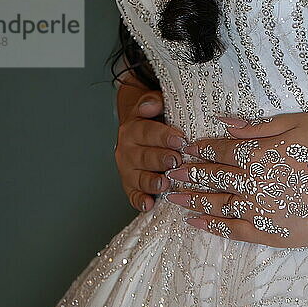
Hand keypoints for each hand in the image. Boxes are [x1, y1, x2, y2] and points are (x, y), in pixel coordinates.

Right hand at [115, 76, 186, 211]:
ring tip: (164, 184)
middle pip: (144, 156)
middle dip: (160, 159)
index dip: (164, 136)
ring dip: (151, 182)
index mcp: (133, 129)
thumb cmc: (154, 120)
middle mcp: (127, 150)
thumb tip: (152, 104)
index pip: (148, 132)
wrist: (138, 132)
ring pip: (138, 177)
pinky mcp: (130, 186)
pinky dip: (140, 201)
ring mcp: (128, 170)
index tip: (180, 139)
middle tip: (176, 161)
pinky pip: (133, 195)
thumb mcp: (153, 106)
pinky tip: (149, 205)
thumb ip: (153, 102)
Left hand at [164, 113, 307, 247]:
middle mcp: (250, 181)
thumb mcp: (300, 123)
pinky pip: (231, 229)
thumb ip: (260, 124)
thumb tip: (226, 121)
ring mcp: (257, 209)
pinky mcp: (267, 233)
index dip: (201, 149)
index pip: (220, 150)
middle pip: (212, 177)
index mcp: (257, 152)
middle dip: (188, 174)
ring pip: (215, 204)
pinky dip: (210, 225)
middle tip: (169, 173)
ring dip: (191, 199)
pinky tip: (194, 221)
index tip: (186, 150)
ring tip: (171, 197)